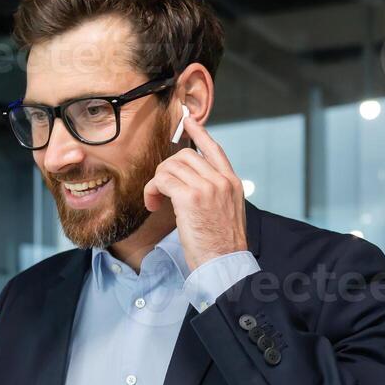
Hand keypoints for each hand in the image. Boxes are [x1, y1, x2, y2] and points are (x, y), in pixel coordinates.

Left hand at [142, 114, 247, 271]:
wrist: (224, 264)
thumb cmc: (221, 246)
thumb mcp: (226, 213)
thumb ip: (214, 194)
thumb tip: (189, 185)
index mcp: (232, 183)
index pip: (214, 149)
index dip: (199, 132)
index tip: (187, 120)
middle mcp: (221, 181)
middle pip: (184, 156)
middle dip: (165, 170)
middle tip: (159, 192)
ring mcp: (207, 187)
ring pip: (170, 166)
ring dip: (156, 183)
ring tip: (155, 202)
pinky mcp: (190, 197)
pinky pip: (161, 180)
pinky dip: (151, 191)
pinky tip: (153, 205)